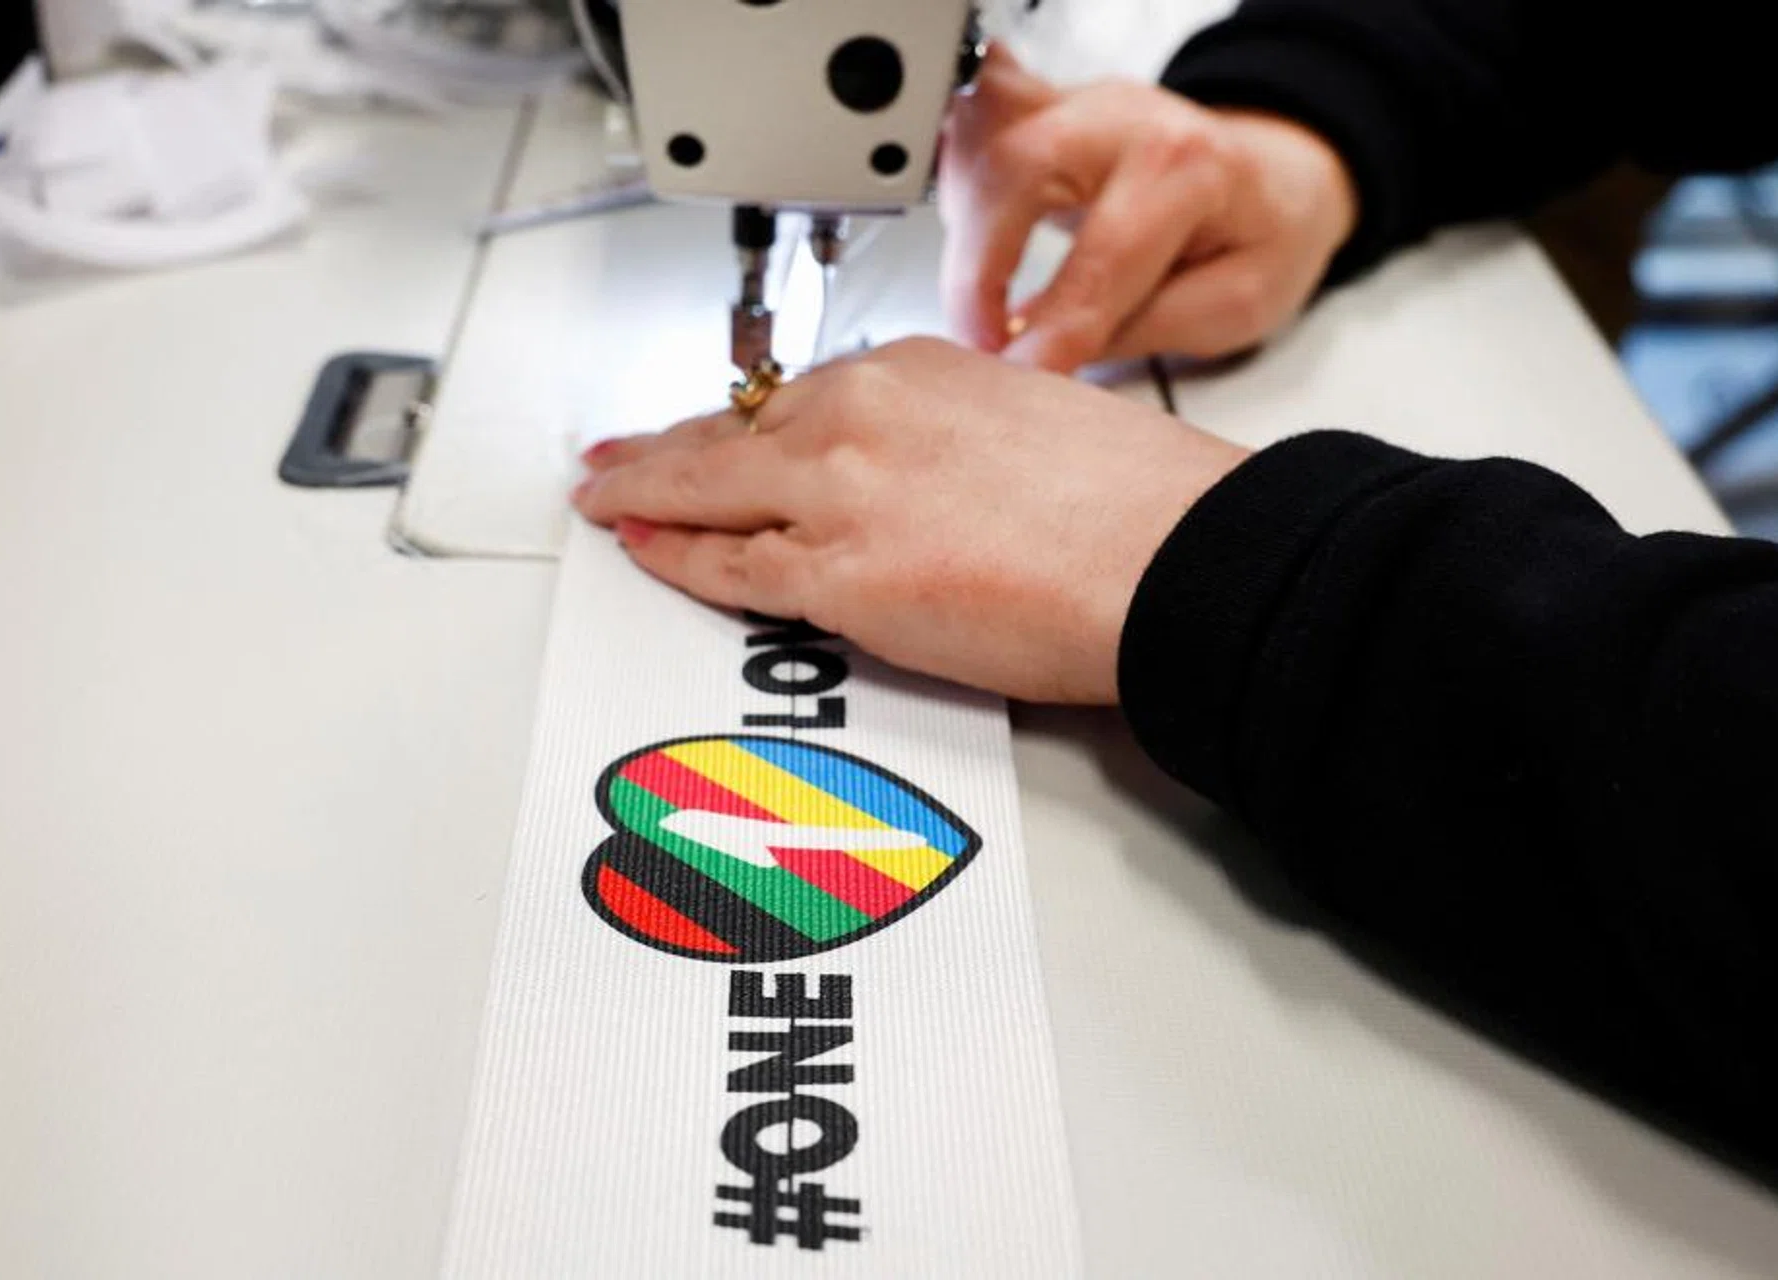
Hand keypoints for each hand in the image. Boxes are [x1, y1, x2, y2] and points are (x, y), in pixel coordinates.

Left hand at [571, 339, 1247, 703]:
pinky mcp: (838, 572)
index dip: (747, 416)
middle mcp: (866, 413)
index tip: (722, 424)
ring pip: (711, 487)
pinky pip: (729, 564)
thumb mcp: (1037, 425)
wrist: (1171, 556)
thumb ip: (960, 440)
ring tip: (606, 500)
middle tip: (616, 456)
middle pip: (736, 430)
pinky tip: (643, 550)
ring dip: (647, 494)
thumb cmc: (1139, 505)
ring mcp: (842, 490)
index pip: (805, 393)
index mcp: (922, 368)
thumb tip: (934, 477)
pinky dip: (675, 556)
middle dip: (666, 446)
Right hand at [939, 45, 1357, 371]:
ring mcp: (1076, 105)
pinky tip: (969, 241)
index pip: (1101, 256)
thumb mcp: (1233, 305)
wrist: (1274, 181)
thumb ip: (1134, 330)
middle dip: (978, 269)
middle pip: (1016, 167)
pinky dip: (955, 189)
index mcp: (1189, 168)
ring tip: (977, 297)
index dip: (1051, 329)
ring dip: (962, 227)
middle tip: (979, 340)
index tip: (1018, 376)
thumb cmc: (1260, 239)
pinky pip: (969, 129)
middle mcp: (1125, 120)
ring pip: (978, 137)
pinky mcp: (1041, 109)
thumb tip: (1038, 357)